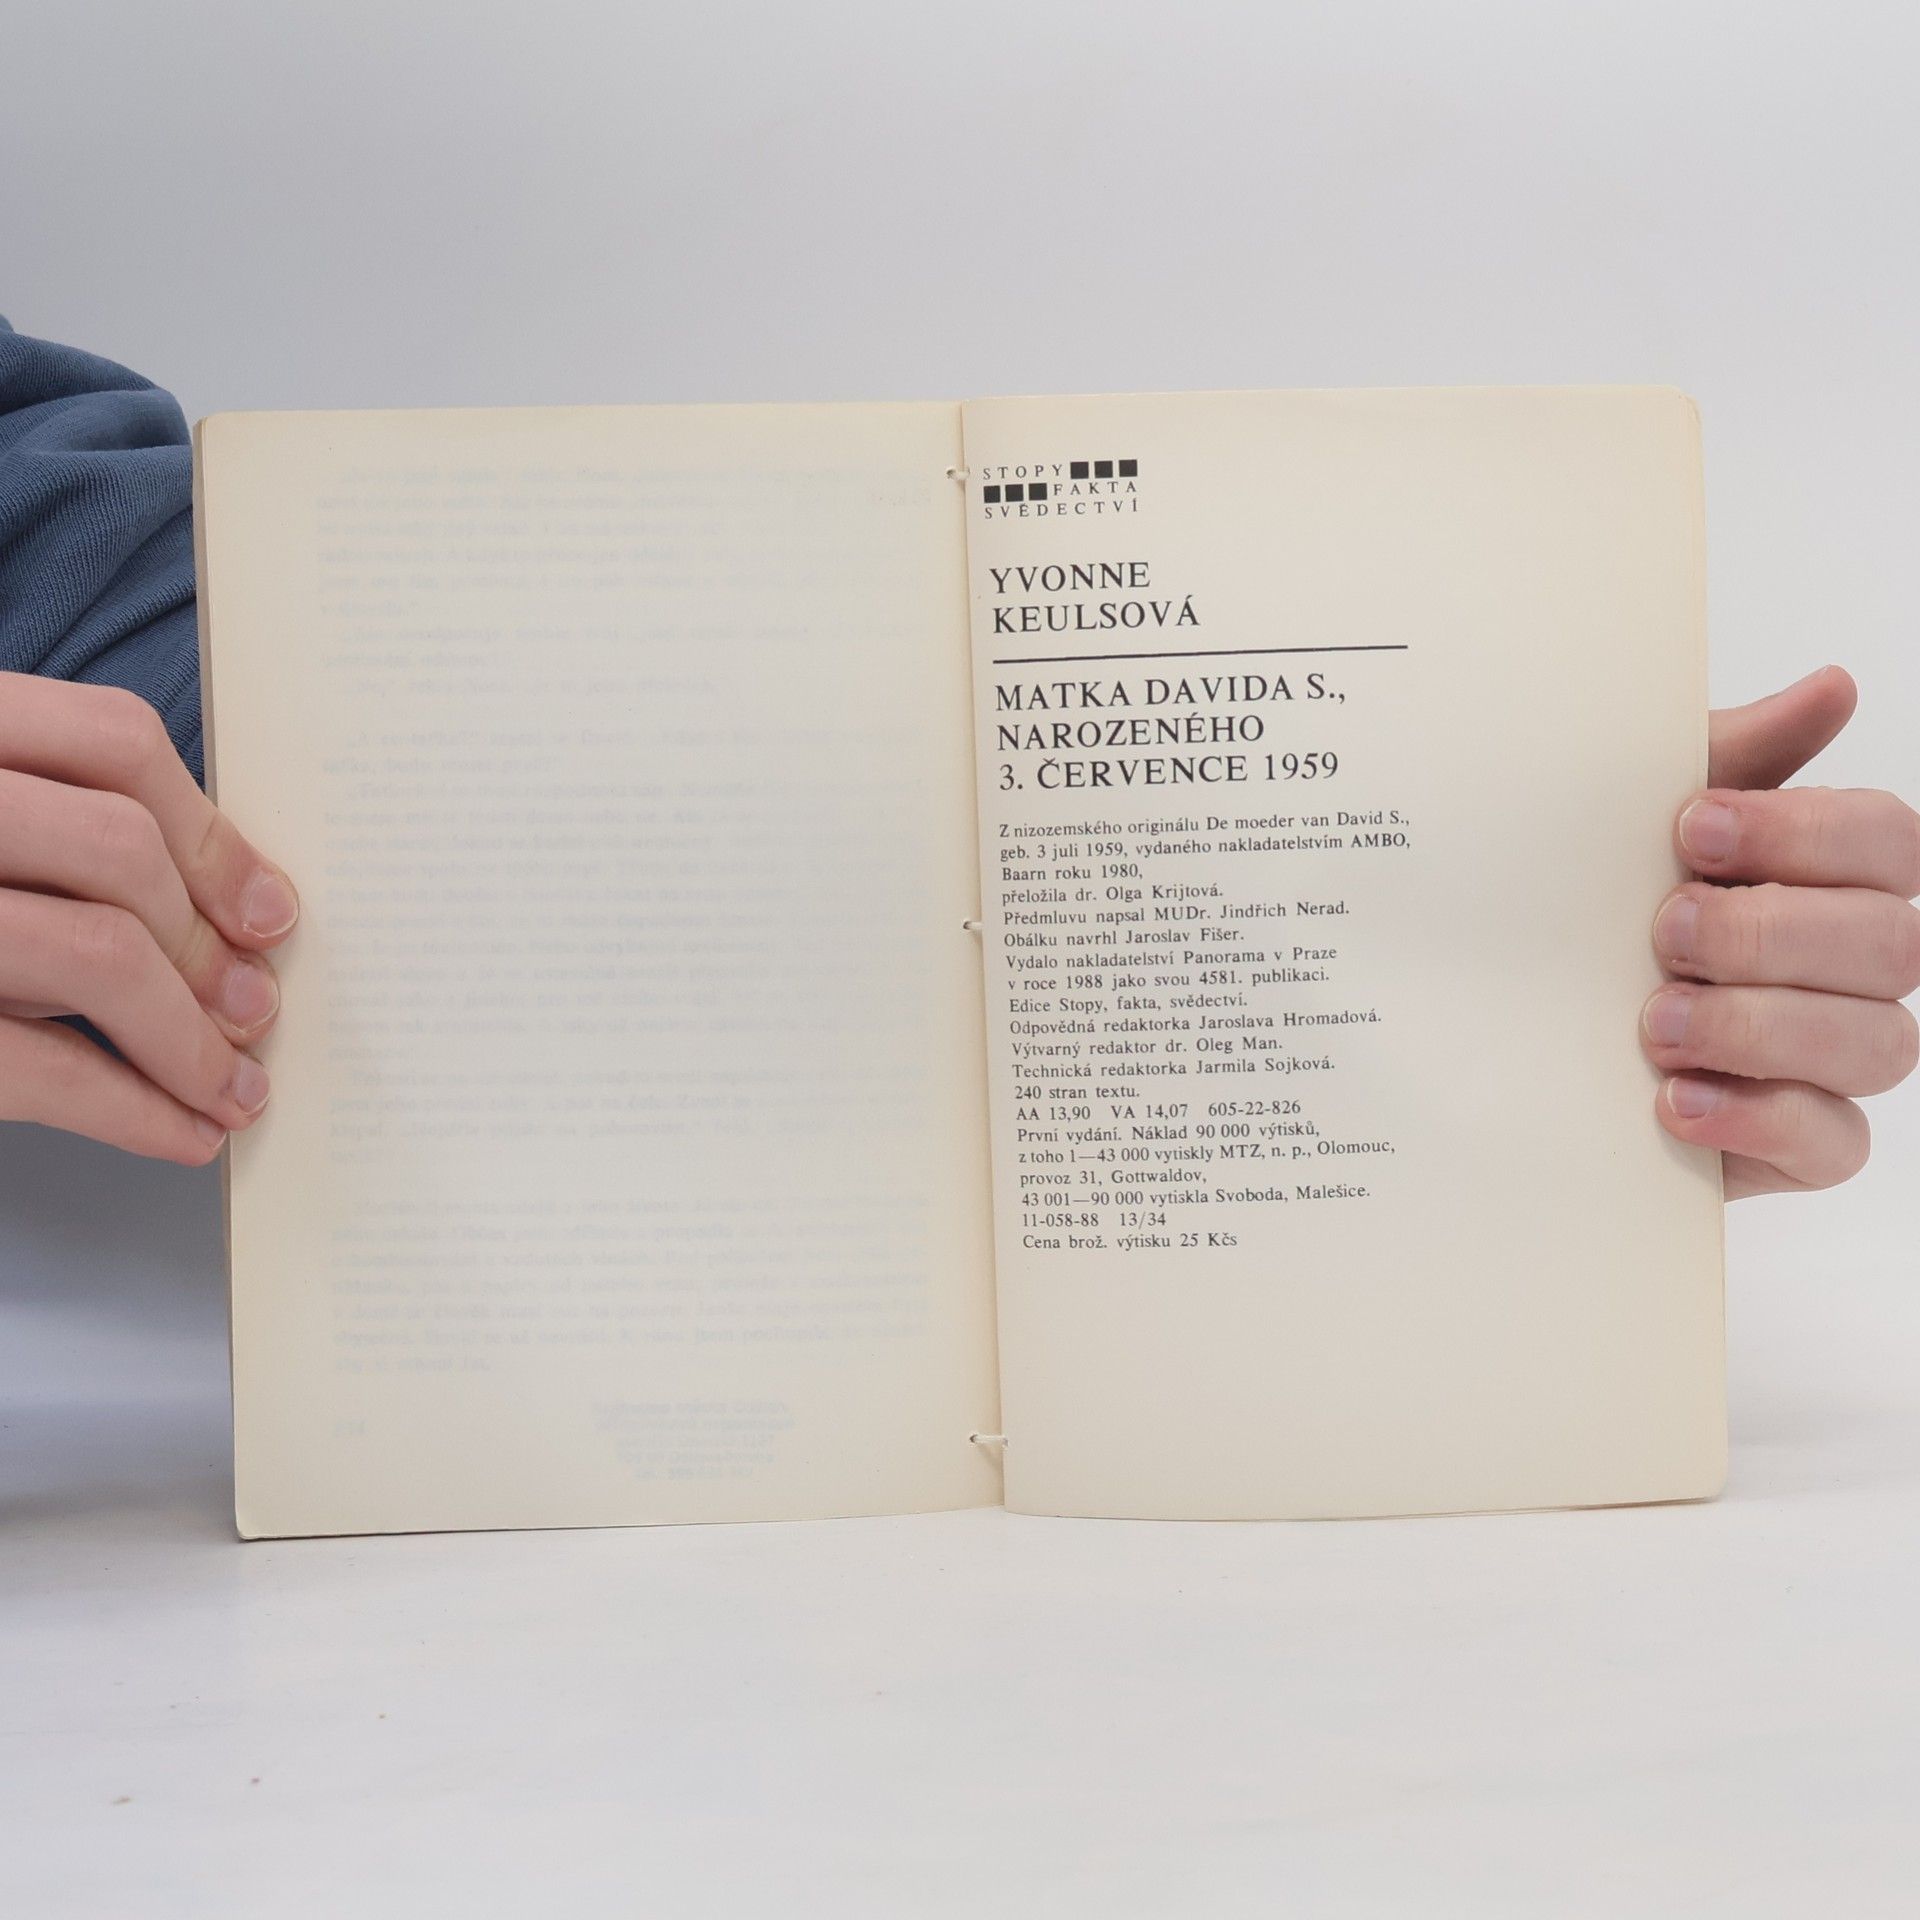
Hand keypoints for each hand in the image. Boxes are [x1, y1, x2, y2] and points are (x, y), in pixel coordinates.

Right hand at [0, 673, 297, 1163]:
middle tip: (256, 1010)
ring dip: (191, 1040)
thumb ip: (56, 834)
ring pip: (97, 955)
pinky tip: (181, 1133)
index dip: (209, 834)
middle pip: (119, 852)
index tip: (268, 913)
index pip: (111, 740)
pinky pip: (37, 1067)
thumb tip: (236, 919)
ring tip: (233, 1087)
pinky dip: (135, 1110)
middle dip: (206, 947)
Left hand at [1645, 665, 1919, 1197]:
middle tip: (1663, 930)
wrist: (1515, 1026)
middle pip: (1894, 945)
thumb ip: (1730, 760)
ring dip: (1759, 1026)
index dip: (1804, 833)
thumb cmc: (1597, 910)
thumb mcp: (1634, 825)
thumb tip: (1832, 686)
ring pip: (1877, 1044)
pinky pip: (1833, 1142)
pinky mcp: (1799, 1144)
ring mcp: (1834, 1058)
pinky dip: (1756, 1117)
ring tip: (1653, 1021)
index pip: (1887, 842)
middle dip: (1771, 933)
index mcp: (1828, 875)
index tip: (1688, 828)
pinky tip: (1673, 1099)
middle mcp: (1852, 967)